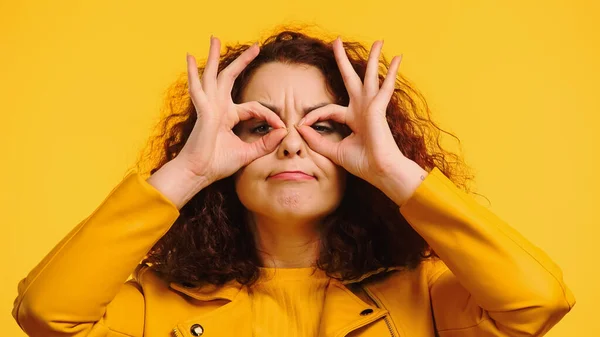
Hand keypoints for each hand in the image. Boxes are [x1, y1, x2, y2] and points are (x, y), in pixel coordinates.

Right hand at [176, 36, 287, 184]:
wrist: (199, 173)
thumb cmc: (217, 164)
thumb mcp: (248, 152)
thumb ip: (265, 143)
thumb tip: (283, 132)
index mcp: (228, 116)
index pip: (254, 107)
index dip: (270, 115)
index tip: (282, 126)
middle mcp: (218, 107)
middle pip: (230, 78)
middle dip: (243, 61)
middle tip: (255, 46)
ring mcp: (209, 106)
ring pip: (213, 75)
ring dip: (215, 56)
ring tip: (215, 38)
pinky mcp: (203, 110)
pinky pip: (198, 87)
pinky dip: (193, 72)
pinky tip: (190, 57)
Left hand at [295, 38, 411, 187]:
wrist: (380, 171)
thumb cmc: (362, 163)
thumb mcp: (333, 150)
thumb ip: (317, 140)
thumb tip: (299, 128)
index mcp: (352, 119)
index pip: (329, 109)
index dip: (313, 115)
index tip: (301, 124)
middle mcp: (362, 109)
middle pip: (350, 79)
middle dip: (342, 61)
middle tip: (337, 42)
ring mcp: (372, 107)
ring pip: (370, 76)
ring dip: (373, 58)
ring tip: (378, 41)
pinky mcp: (378, 108)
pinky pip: (385, 87)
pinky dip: (392, 72)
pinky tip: (398, 58)